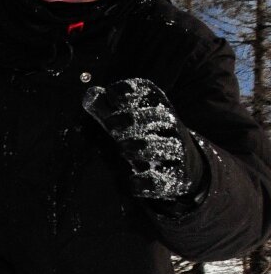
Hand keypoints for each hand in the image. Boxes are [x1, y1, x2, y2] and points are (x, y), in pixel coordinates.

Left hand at [82, 77, 207, 206]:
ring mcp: (176, 153)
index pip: (148, 91)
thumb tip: (91, 93)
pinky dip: (148, 182)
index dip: (130, 91)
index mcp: (157, 107)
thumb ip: (105, 107)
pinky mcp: (175, 177)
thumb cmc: (143, 135)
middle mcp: (171, 128)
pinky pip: (166, 180)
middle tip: (111, 126)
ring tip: (123, 148)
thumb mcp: (124, 119)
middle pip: (160, 117)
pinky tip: (131, 182)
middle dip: (135, 118)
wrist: (183, 166)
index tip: (111, 95)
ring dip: (144, 146)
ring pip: (170, 146)